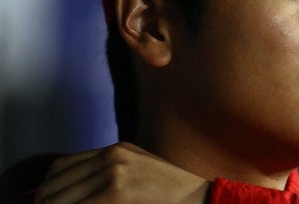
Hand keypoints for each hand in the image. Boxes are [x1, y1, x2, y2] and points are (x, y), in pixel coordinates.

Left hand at [34, 142, 208, 203]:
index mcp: (116, 150)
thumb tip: (62, 196)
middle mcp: (111, 155)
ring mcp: (114, 171)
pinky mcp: (117, 192)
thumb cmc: (171, 197)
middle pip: (53, 184)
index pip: (60, 168)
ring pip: (58, 200)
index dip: (48, 192)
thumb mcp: (137, 176)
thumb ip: (105, 178)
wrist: (201, 200)